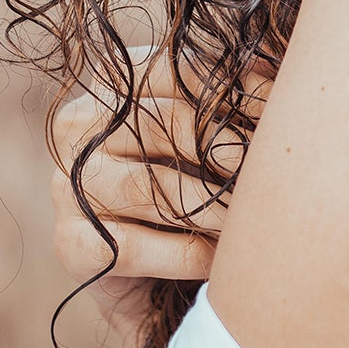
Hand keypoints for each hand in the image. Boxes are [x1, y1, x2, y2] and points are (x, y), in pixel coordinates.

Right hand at [50, 43, 275, 340]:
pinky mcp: (70, 243)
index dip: (235, 92)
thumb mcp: (215, 135)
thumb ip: (236, 96)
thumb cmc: (197, 191)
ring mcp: (67, 184)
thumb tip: (268, 65)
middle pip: (168, 124)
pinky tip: (220, 260)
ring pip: (153, 187)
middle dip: (230, 152)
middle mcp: (80, 125)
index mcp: (116, 84)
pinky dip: (189, 256)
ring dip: (215, 210)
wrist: (159, 282)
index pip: (176, 70)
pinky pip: (136, 247)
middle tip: (272, 176)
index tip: (281, 115)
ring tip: (253, 221)